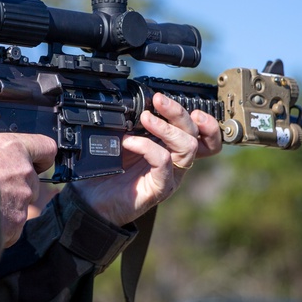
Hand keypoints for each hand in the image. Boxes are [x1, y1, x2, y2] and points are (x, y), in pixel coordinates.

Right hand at [0, 133, 56, 246]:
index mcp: (13, 149)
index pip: (46, 148)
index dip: (39, 157)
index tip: (35, 162)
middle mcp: (23, 173)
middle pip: (30, 181)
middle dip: (14, 186)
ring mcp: (21, 201)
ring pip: (19, 205)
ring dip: (5, 207)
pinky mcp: (13, 225)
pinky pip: (10, 228)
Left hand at [74, 93, 222, 225]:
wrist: (93, 201)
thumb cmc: (109, 171)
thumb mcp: (123, 140)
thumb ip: (133, 124)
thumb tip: (131, 102)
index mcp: (171, 149)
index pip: (203, 137)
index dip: (207, 123)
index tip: (192, 107)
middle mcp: (175, 163)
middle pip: (195, 135)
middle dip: (178, 112)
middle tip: (158, 100)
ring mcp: (169, 176)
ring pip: (186, 147)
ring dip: (165, 127)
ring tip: (144, 118)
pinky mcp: (159, 188)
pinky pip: (163, 162)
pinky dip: (147, 146)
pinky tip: (129, 142)